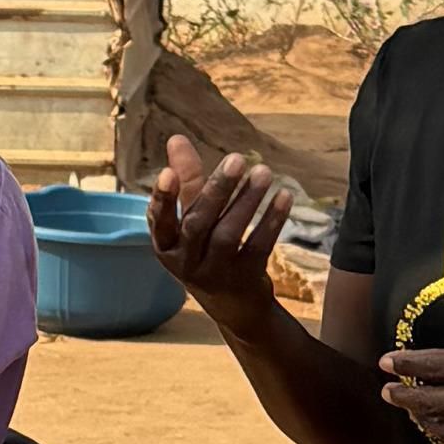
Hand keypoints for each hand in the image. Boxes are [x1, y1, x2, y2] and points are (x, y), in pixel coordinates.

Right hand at [147, 127, 300, 303]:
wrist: (235, 306)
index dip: (163, 198)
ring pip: (228, 235)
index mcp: (167, 245)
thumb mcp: (193, 219)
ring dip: (247, 201)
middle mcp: (185, 262)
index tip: (167, 172)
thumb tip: (175, 137)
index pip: (160, 220)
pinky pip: (259, 247)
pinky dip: (271, 221)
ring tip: (264, 172)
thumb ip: (187, 180)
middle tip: (237, 159)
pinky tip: (284, 196)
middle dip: (217, 189)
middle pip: (198, 223)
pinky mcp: (244, 279)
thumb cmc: (207, 252)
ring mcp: (215, 274)